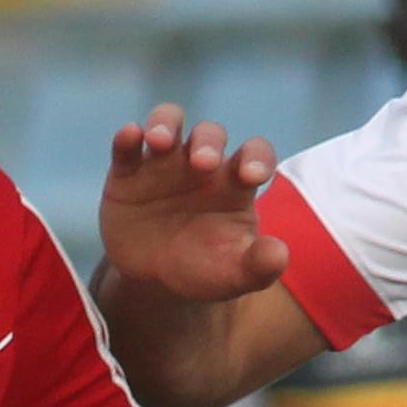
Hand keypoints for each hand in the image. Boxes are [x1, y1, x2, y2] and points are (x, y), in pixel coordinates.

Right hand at [96, 106, 290, 302]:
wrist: (155, 282)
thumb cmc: (205, 269)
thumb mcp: (235, 274)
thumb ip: (260, 265)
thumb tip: (279, 254)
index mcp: (235, 182)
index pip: (254, 154)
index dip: (257, 157)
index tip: (253, 174)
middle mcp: (201, 164)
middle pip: (209, 135)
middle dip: (208, 142)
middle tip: (203, 163)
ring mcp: (164, 164)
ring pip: (168, 123)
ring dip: (165, 124)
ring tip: (159, 141)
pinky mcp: (128, 173)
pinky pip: (127, 148)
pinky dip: (127, 137)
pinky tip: (130, 136)